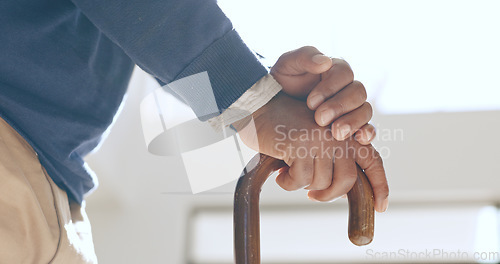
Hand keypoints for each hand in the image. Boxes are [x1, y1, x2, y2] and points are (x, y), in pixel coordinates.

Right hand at [234, 92, 388, 211]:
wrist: (261, 107)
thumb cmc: (286, 128)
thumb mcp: (316, 141)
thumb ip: (333, 160)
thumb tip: (339, 191)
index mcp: (347, 134)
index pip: (372, 161)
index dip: (380, 185)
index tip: (381, 208)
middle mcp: (339, 136)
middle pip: (346, 181)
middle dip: (329, 195)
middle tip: (313, 196)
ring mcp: (321, 139)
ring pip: (321, 183)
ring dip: (302, 185)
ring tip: (289, 172)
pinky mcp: (301, 145)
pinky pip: (300, 180)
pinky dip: (288, 183)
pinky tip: (280, 173)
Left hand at [270, 46, 374, 144]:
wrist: (274, 103)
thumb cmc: (283, 81)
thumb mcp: (287, 64)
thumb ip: (304, 56)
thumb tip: (325, 62)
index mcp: (335, 69)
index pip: (344, 74)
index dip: (330, 88)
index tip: (310, 103)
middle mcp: (347, 87)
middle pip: (358, 93)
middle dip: (339, 107)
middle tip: (320, 120)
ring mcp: (352, 107)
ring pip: (365, 110)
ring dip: (353, 122)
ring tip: (336, 133)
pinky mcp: (352, 125)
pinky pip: (368, 128)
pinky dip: (368, 133)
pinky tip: (359, 139)